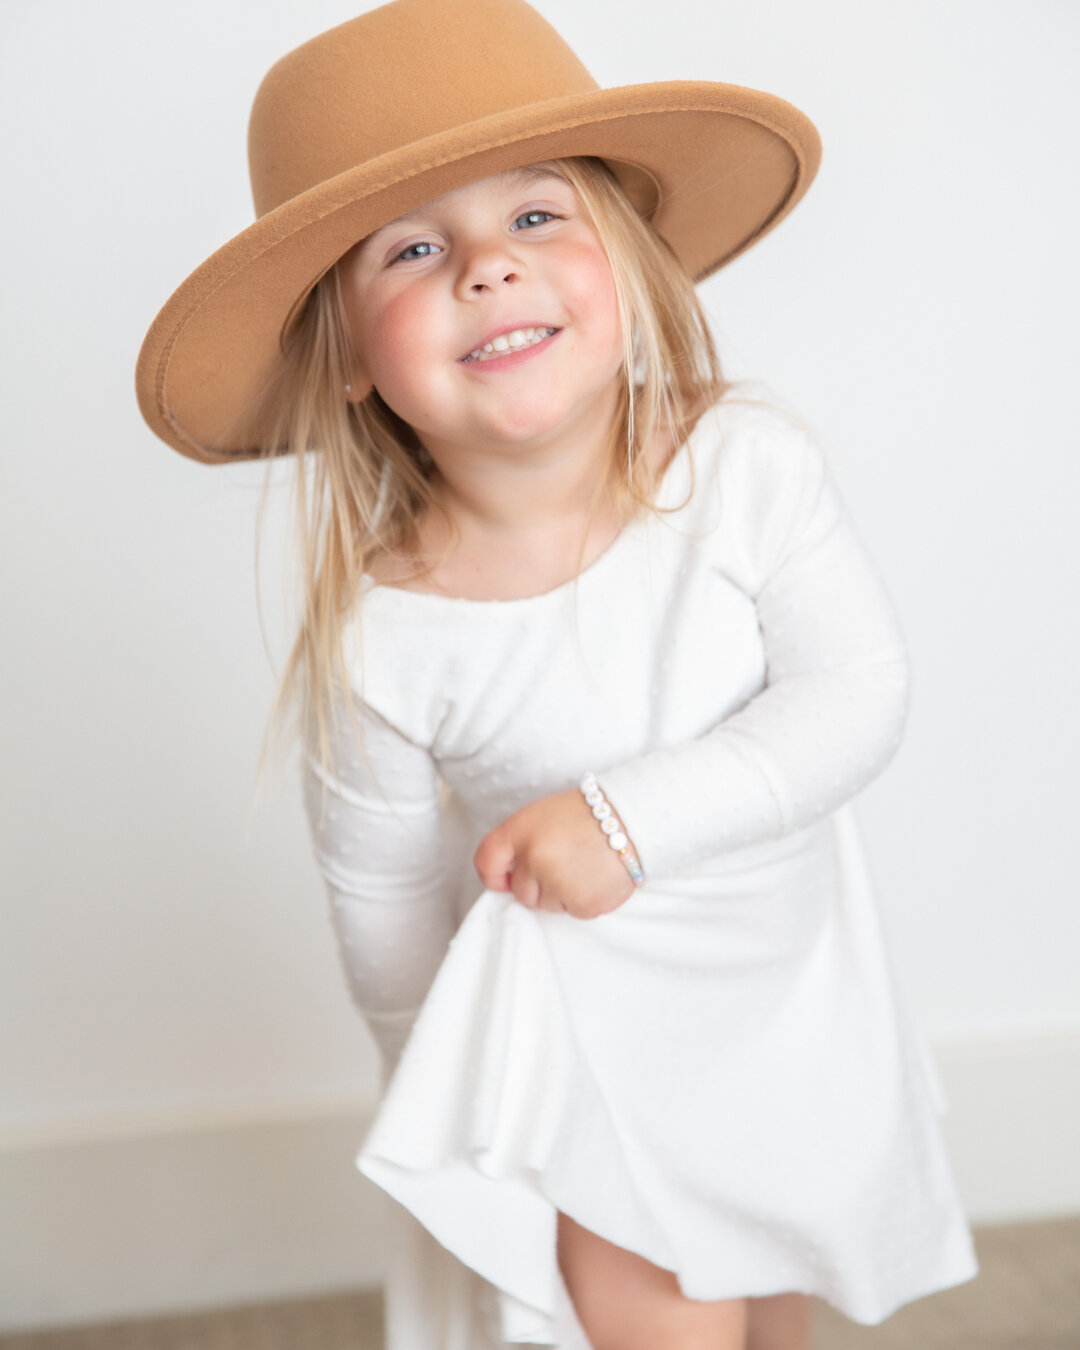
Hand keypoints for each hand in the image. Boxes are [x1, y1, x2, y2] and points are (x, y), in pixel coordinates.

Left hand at [473, 788, 635, 919]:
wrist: (632, 817)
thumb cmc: (586, 815)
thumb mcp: (541, 816)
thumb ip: (518, 845)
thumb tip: (506, 883)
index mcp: (521, 830)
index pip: (487, 861)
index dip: (494, 876)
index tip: (504, 880)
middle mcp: (534, 858)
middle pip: (521, 893)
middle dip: (540, 884)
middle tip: (567, 860)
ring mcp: (558, 883)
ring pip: (548, 906)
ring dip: (563, 893)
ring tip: (585, 865)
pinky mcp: (583, 903)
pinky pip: (573, 912)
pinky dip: (584, 900)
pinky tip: (598, 876)